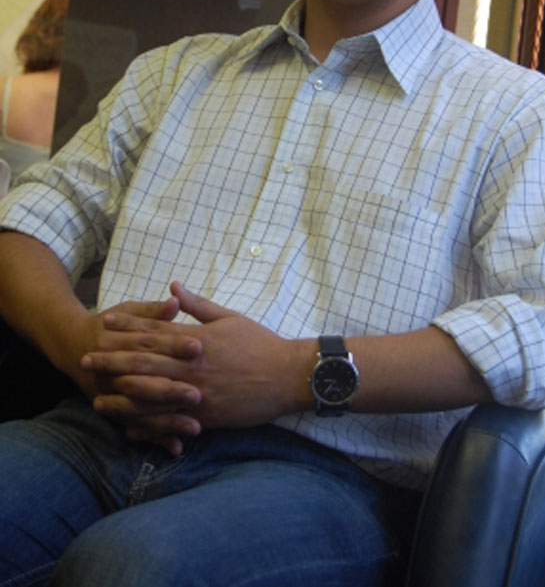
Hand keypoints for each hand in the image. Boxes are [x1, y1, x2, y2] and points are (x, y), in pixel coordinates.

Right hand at [75, 294, 202, 453]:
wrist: (73, 347)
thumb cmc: (111, 325)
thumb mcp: (128, 312)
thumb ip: (153, 311)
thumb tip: (176, 300)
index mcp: (116, 341)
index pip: (148, 343)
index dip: (173, 344)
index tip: (199, 346)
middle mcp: (111, 371)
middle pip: (143, 381)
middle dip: (170, 390)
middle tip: (198, 395)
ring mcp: (112, 395)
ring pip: (139, 411)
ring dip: (166, 421)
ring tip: (195, 428)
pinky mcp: (115, 412)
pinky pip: (136, 428)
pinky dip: (155, 439)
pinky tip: (176, 448)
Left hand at [82, 282, 312, 448]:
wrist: (287, 376)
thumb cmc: (260, 343)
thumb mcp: (230, 317)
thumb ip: (198, 305)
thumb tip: (173, 288)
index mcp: (197, 339)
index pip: (155, 331)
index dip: (128, 327)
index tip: (105, 323)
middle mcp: (193, 366)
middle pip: (145, 364)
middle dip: (113, 362)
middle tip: (86, 361)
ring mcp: (198, 393)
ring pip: (151, 397)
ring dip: (121, 399)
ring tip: (97, 400)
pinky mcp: (206, 416)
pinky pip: (170, 422)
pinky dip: (148, 425)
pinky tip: (129, 427)